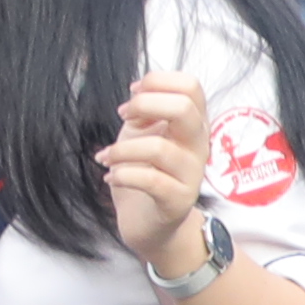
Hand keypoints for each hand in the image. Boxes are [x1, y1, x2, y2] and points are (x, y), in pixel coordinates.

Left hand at [104, 73, 223, 273]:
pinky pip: (150, 182)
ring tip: (106, 158)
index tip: (133, 95)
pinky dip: (122, 175)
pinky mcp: (177, 200)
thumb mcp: (142, 134)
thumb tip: (137, 96)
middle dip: (144, 106)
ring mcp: (191, 174)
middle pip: (184, 108)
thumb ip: (144, 112)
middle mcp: (198, 146)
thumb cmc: (145, 173)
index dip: (157, 82)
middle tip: (124, 118)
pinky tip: (111, 177)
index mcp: (193, 124)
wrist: (149, 222)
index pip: (190, 86)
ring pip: (159, 148)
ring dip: (121, 150)